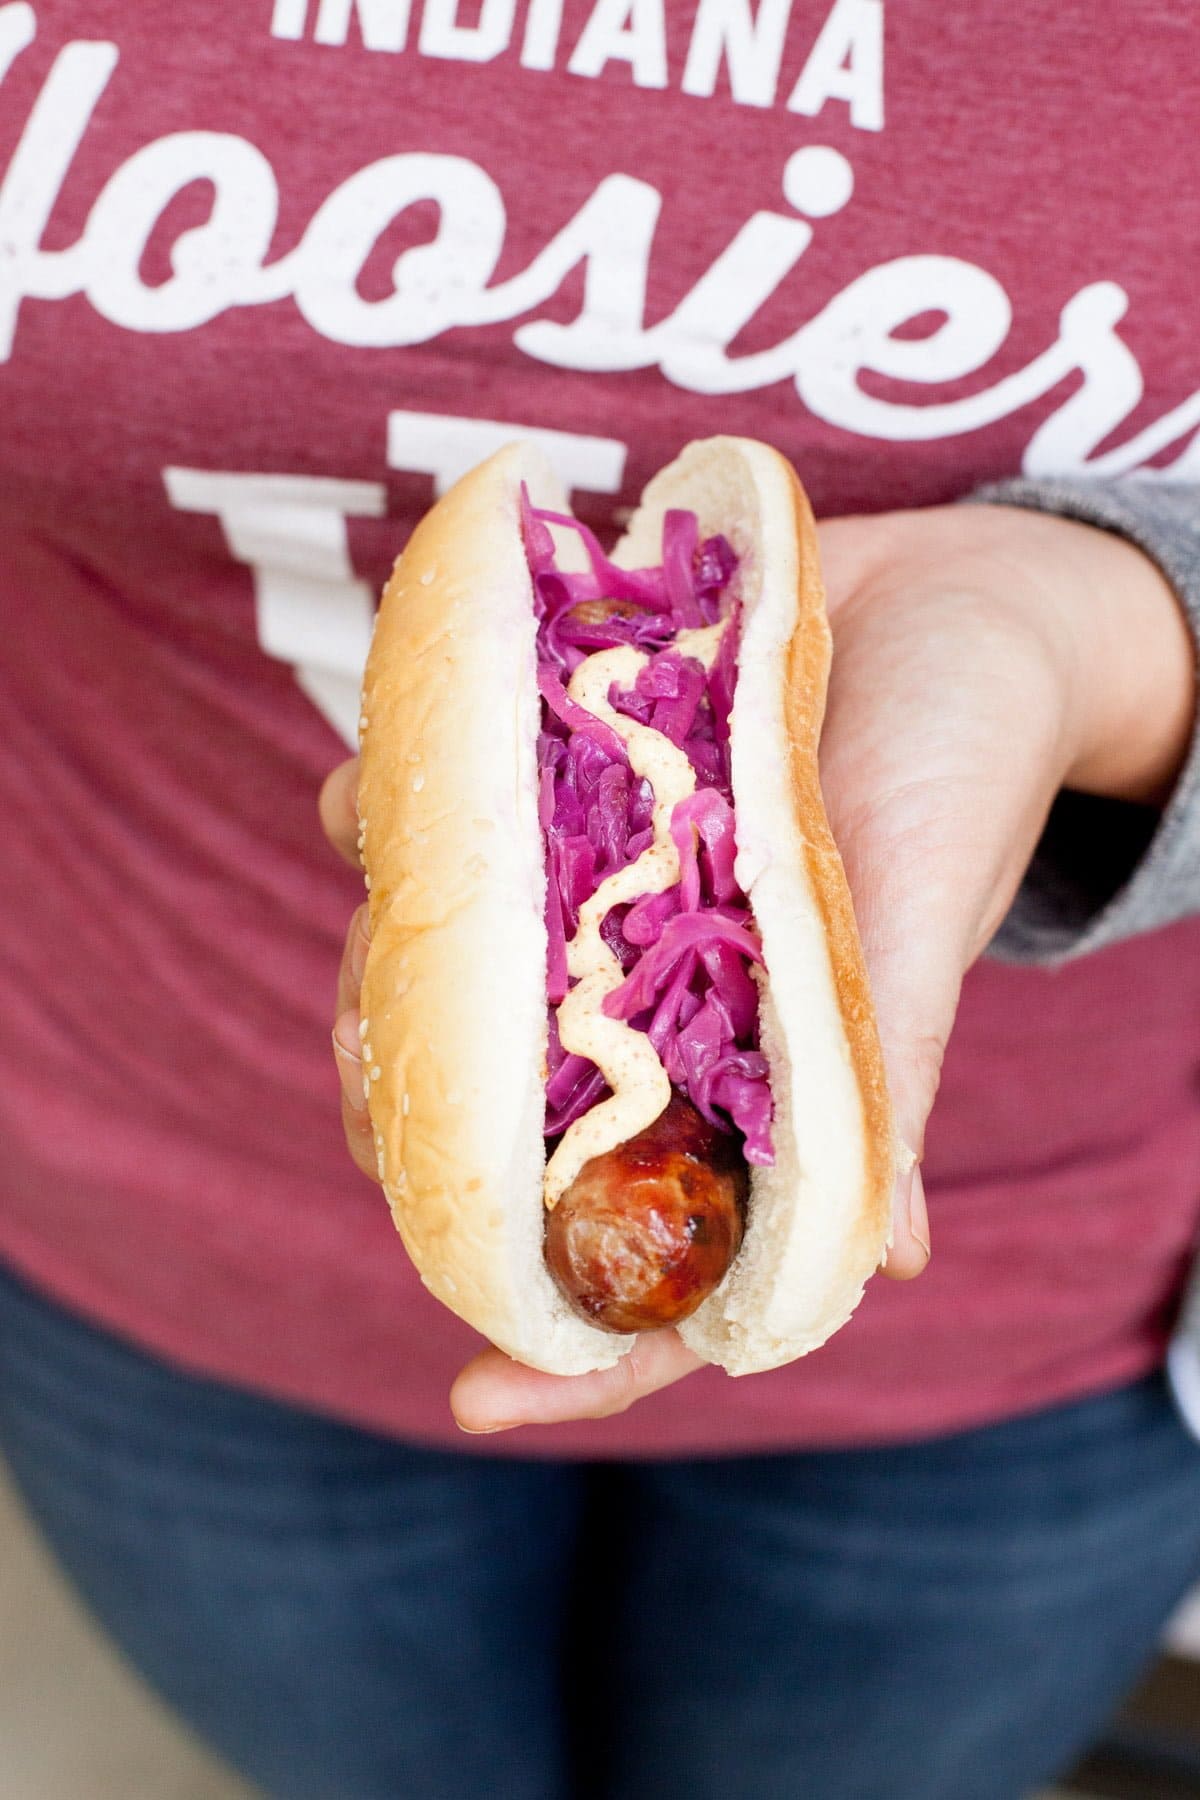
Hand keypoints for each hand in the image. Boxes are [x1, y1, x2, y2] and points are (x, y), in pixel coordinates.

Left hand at [322, 504, 1194, 1432]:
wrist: (952, 594)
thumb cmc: (962, 772)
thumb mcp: (919, 930)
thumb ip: (882, 1084)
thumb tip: (888, 1262)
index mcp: (749, 1067)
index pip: (659, 1251)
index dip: (575, 1347)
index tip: (473, 1408)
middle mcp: (663, 1002)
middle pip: (514, 1123)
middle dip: (423, 1128)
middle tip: (364, 1077)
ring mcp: (602, 902)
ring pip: (453, 989)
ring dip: (379, 982)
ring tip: (362, 958)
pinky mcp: (566, 788)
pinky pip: (445, 825)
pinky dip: (387, 815)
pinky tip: (368, 793)